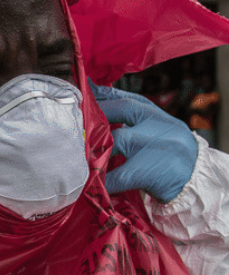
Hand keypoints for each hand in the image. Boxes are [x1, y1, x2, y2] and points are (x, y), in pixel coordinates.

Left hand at [89, 81, 197, 202]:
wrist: (198, 182)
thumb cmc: (170, 155)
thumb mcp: (158, 130)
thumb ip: (134, 120)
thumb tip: (98, 105)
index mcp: (157, 116)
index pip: (127, 98)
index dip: (103, 94)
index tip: (83, 92)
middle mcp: (157, 125)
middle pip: (122, 110)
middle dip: (97, 113)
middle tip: (75, 119)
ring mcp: (154, 147)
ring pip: (116, 139)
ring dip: (94, 145)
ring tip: (77, 149)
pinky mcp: (147, 172)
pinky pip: (116, 175)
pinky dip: (102, 179)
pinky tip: (89, 182)